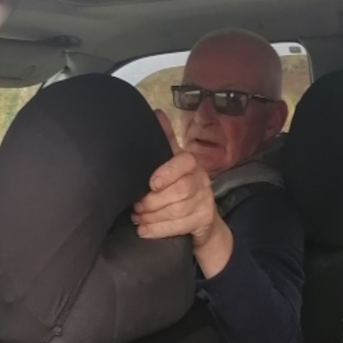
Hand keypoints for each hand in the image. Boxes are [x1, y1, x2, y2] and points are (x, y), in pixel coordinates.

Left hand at [132, 112, 233, 277]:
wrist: (202, 217)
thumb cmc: (179, 185)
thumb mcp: (172, 162)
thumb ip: (164, 139)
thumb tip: (155, 113)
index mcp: (190, 163)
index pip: (184, 163)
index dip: (168, 172)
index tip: (151, 183)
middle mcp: (202, 180)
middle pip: (180, 190)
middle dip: (153, 201)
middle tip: (136, 206)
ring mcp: (205, 201)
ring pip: (178, 210)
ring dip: (153, 216)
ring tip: (138, 218)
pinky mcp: (204, 219)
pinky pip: (180, 226)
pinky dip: (158, 229)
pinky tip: (144, 230)